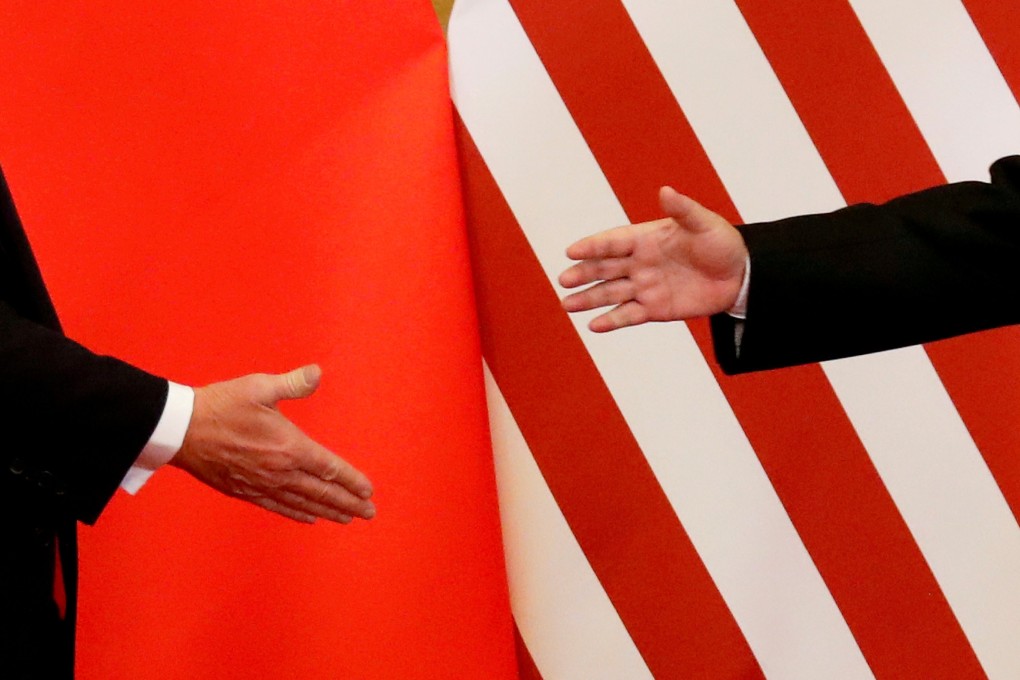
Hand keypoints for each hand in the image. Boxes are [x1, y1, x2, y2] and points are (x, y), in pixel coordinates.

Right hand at [170, 364, 374, 524]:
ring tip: (347, 518)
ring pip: (302, 503)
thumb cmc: (222, 404)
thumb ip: (293, 383)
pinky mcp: (245, 491)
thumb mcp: (259, 387)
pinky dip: (297, 513)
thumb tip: (317, 373)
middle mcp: (279, 471)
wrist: (181, 429)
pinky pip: (278, 506)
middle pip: (321, 491)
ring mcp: (262, 484)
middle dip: (348, 503)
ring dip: (327, 511)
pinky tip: (309, 518)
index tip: (368, 490)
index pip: (329, 468)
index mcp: (288, 446)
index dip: (350, 480)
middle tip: (368, 512)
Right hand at [559, 187, 747, 330]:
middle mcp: (639, 263)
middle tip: (564, 280)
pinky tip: (594, 325)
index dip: (592, 246)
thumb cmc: (721, 243)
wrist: (740, 276)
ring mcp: (645, 287)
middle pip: (604, 268)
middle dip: (583, 274)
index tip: (571, 251)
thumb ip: (683, 210)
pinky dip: (612, 321)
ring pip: (610, 293)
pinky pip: (628, 315)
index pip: (612, 242)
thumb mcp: (704, 224)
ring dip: (589, 299)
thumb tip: (665, 190)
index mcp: (645, 238)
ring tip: (567, 305)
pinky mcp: (654, 309)